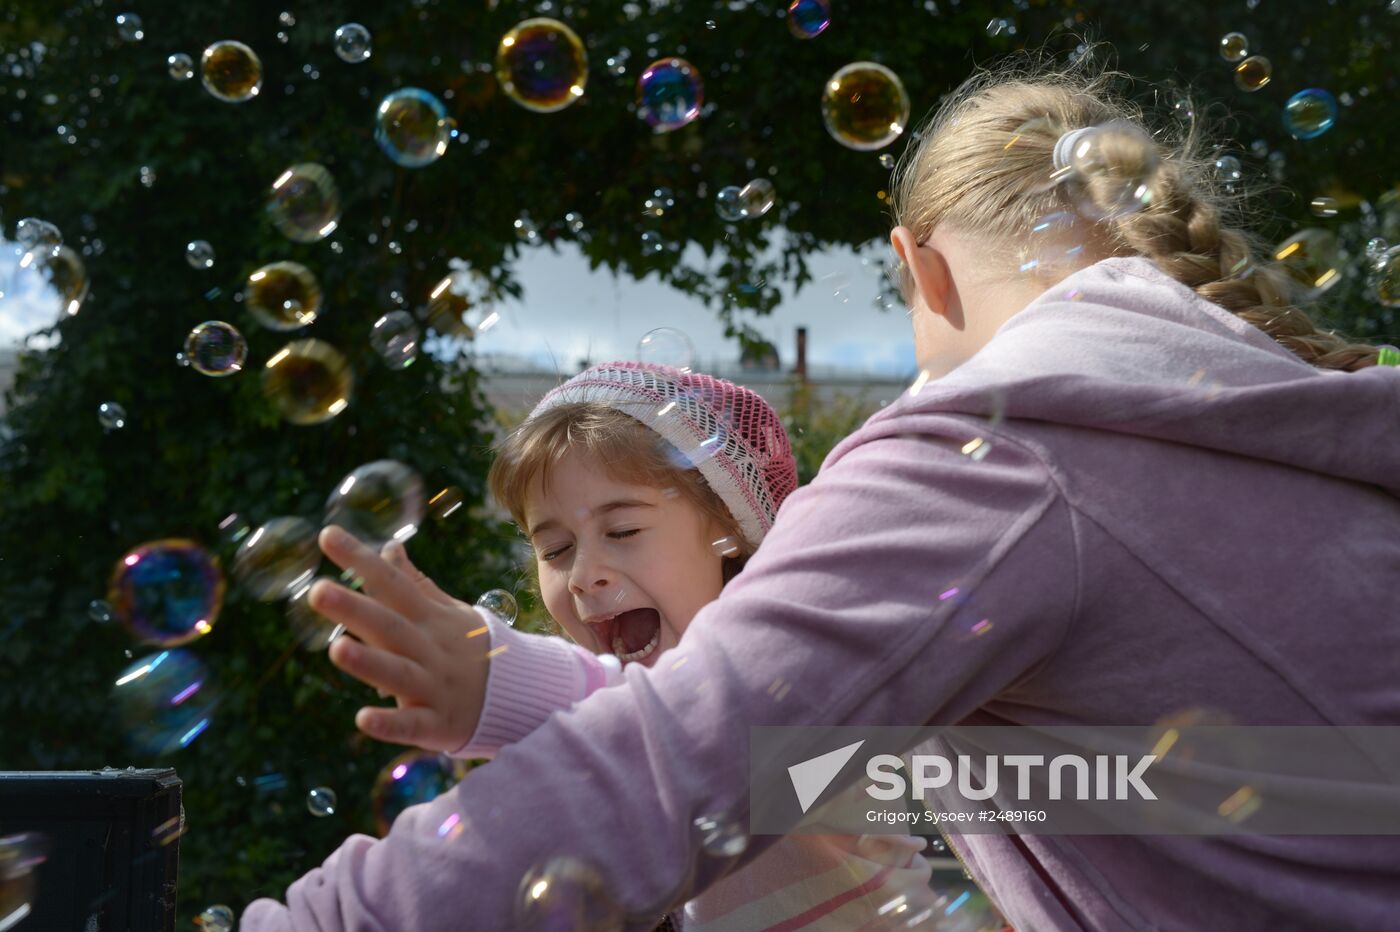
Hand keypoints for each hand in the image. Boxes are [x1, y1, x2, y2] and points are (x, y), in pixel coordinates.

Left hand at [310, 525, 490, 752]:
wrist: (519, 695)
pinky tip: (363, 719)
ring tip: (336, 649)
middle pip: (389, 625)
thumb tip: (389, 546)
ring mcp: (434, 687)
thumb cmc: (472, 649)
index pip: (392, 583)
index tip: (327, 534)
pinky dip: (390, 723)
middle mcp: (429, 648)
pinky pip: (413, 725)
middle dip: (354, 609)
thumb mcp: (448, 612)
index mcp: (429, 619)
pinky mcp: (436, 724)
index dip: (361, 560)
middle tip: (317, 590)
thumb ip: (416, 583)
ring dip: (369, 662)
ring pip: (399, 673)